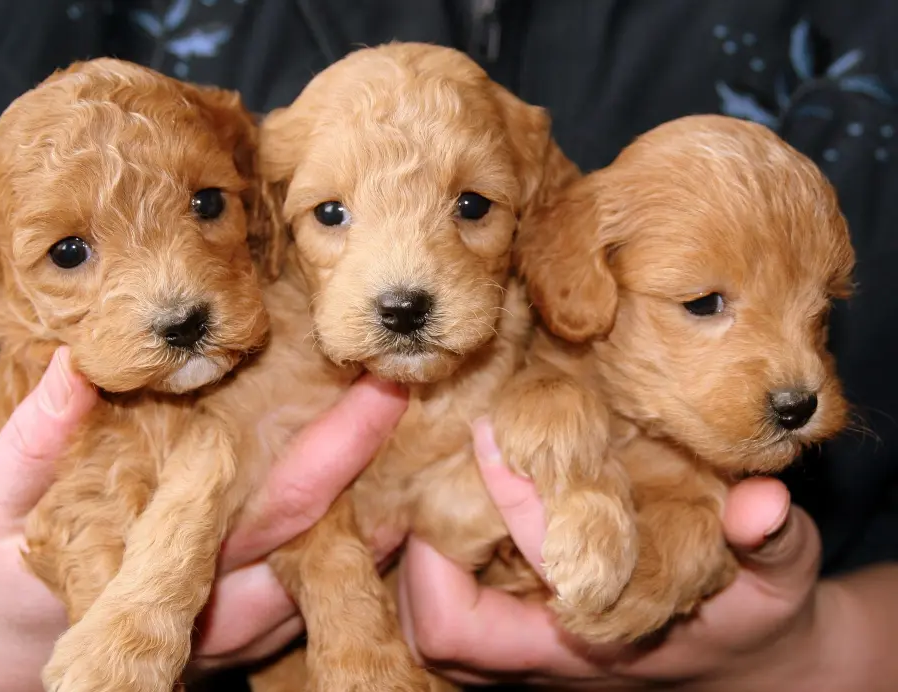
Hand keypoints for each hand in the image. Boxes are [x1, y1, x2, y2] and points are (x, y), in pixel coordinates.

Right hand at [0, 348, 407, 690]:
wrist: (14, 629)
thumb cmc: (8, 557)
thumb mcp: (2, 500)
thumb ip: (37, 440)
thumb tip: (78, 365)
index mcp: (173, 564)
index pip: (282, 506)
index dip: (339, 448)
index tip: (383, 387)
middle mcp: (222, 606)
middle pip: (328, 539)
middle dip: (380, 467)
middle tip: (415, 395)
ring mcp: (240, 626)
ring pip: (332, 574)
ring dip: (378, 513)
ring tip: (411, 437)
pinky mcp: (244, 628)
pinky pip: (317, 585)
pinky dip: (353, 541)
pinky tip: (373, 489)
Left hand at [398, 419, 825, 689]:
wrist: (748, 659)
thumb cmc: (758, 616)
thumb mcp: (778, 579)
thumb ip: (770, 541)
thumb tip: (759, 502)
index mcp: (587, 643)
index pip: (487, 605)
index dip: (485, 517)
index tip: (490, 435)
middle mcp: (540, 655)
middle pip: (429, 629)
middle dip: (419, 548)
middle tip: (438, 461)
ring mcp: (525, 650)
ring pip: (429, 626)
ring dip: (421, 553)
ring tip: (438, 474)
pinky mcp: (522, 631)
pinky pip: (447, 611)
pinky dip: (436, 559)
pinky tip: (454, 494)